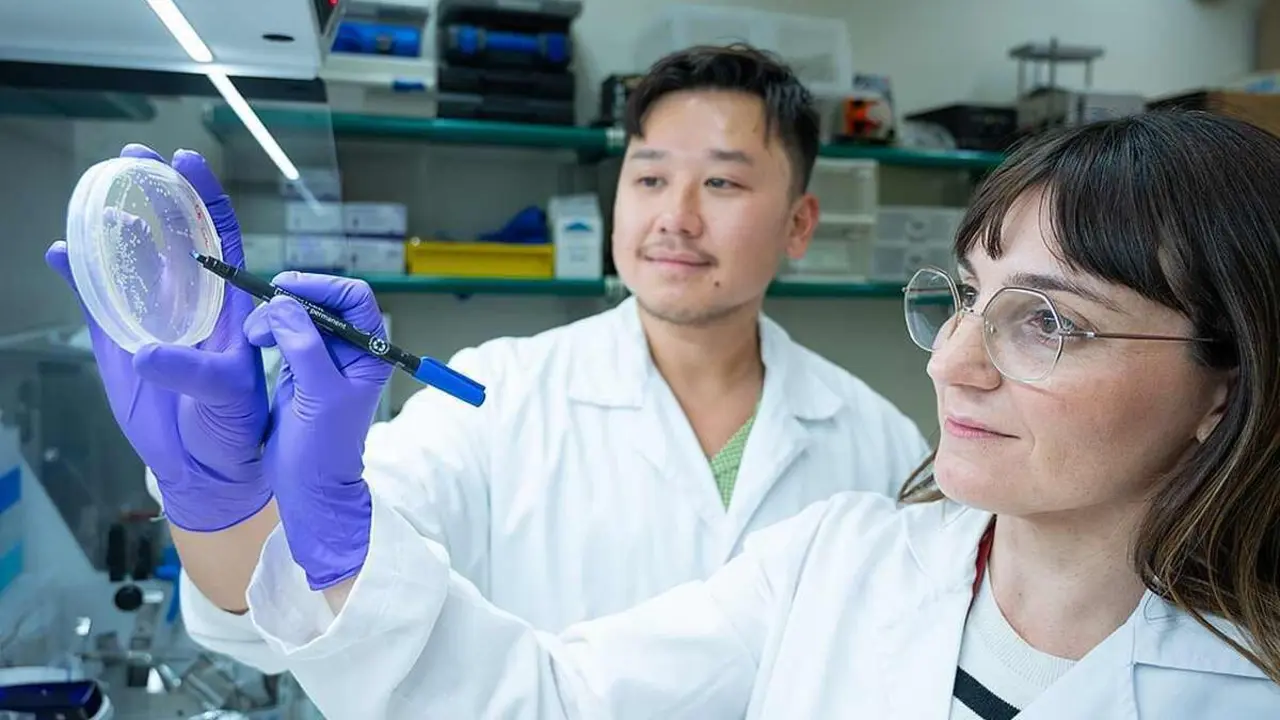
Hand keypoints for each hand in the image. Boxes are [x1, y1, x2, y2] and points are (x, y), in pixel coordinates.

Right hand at [46, 144, 270, 531]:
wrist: (205, 465)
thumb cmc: (234, 426)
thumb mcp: (228, 396)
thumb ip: (195, 372)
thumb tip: (147, 352)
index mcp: (230, 303)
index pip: (222, 236)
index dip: (207, 197)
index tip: (190, 162)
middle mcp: (192, 300)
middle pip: (174, 232)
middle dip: (158, 191)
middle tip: (135, 155)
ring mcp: (154, 315)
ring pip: (132, 257)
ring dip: (116, 223)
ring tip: (100, 188)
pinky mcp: (120, 339)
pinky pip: (97, 297)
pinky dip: (78, 272)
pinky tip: (61, 250)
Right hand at [244, 273, 392, 589]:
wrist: (309, 487)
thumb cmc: (325, 448)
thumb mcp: (320, 395)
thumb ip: (304, 347)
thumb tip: (284, 306)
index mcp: (370, 353)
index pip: (354, 299)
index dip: (323, 286)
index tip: (287, 289)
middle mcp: (351, 351)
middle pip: (323, 302)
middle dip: (291, 301)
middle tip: (262, 316)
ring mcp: (324, 359)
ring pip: (299, 316)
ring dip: (274, 317)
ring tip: (255, 336)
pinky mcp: (299, 368)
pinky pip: (284, 334)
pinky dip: (268, 330)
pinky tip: (254, 340)